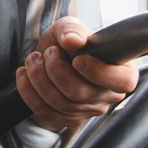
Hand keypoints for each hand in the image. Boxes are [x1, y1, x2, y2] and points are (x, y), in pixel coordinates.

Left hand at [15, 16, 139, 131]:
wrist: (46, 59)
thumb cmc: (66, 45)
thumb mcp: (69, 28)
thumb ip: (72, 29)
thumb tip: (73, 41)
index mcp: (121, 72)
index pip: (122, 82)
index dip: (98, 72)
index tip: (77, 59)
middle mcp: (108, 95)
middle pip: (81, 93)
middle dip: (55, 70)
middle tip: (48, 52)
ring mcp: (88, 110)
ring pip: (60, 102)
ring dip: (38, 77)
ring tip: (33, 59)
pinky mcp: (67, 119)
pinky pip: (45, 111)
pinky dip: (28, 90)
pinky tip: (24, 74)